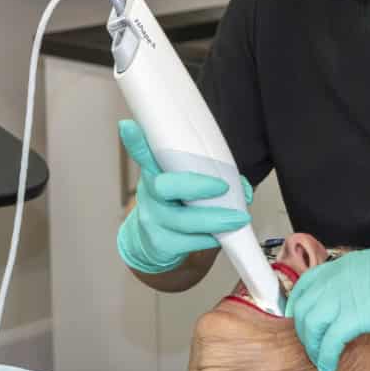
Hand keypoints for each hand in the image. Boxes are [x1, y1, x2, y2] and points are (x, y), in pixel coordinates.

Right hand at [116, 119, 252, 274]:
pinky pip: (189, 242)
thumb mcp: (184, 187)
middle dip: (195, 186)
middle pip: (163, 187)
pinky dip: (209, 237)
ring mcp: (152, 220)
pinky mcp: (160, 244)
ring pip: (182, 220)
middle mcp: (149, 195)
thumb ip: (209, 179)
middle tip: (222, 186)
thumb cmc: (177, 206)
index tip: (128, 126)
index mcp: (155, 172)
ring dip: (215, 218)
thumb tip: (241, 188)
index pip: (143, 154)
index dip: (135, 142)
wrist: (153, 243)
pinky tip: (219, 235)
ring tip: (238, 218)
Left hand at [285, 230, 369, 370]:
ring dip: (312, 347)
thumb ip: (359, 283)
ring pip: (311, 325)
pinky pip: (330, 340)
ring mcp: (345, 295)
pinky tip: (329, 366)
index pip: (306, 285)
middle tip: (312, 347)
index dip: (299, 307)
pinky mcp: (358, 315)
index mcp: (343, 265)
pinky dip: (325, 356)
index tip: (303, 323)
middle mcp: (338, 277)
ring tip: (321, 360)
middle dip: (304, 331)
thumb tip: (354, 300)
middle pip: (304, 307)